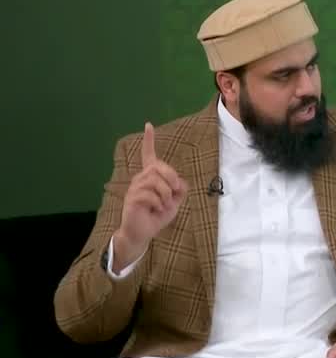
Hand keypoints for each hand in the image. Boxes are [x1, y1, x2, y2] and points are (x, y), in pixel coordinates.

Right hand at [114, 122, 186, 268]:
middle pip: (159, 167)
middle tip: (174, 192)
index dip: (149, 140)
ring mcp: (135, 187)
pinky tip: (156, 209)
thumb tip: (180, 182)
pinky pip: (150, 195)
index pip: (149, 154)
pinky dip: (159, 203)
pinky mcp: (132, 198)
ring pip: (155, 181)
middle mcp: (140, 178)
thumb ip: (180, 189)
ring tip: (164, 205)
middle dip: (172, 178)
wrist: (142, 233)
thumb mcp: (175, 202)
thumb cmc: (157, 215)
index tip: (148, 125)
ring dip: (166, 194)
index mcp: (150, 176)